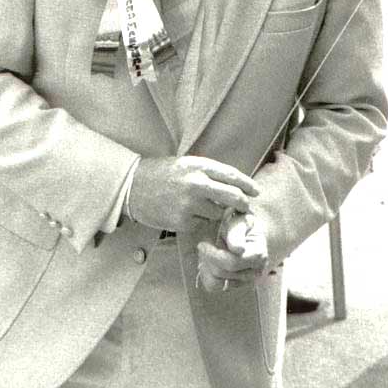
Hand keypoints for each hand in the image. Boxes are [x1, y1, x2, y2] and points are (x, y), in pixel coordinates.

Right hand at [128, 156, 259, 232]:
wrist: (132, 187)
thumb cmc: (159, 174)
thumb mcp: (184, 164)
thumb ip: (207, 173)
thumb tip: (233, 184)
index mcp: (198, 166)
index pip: (231, 175)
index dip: (247, 184)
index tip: (255, 191)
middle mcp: (196, 184)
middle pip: (233, 196)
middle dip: (243, 203)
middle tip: (246, 207)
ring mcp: (189, 204)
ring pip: (218, 213)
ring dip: (216, 213)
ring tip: (201, 207)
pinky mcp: (183, 220)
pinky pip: (201, 223)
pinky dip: (198, 220)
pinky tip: (185, 213)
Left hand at [196, 210, 269, 292]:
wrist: (245, 232)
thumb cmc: (241, 225)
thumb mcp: (239, 222)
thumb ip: (237, 234)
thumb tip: (238, 249)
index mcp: (258, 255)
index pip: (231, 262)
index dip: (212, 254)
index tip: (202, 244)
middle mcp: (254, 272)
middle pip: (221, 272)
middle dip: (208, 258)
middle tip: (203, 245)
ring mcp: (245, 281)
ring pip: (216, 282)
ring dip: (207, 267)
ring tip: (207, 253)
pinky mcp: (234, 285)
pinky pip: (213, 286)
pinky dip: (207, 274)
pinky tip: (209, 262)